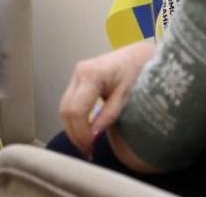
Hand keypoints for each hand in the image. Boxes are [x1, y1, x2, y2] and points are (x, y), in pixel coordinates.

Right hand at [58, 41, 155, 158]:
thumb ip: (108, 116)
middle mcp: (79, 73)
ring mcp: (76, 75)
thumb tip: (92, 137)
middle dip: (75, 134)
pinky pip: (70, 104)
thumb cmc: (139, 70)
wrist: (140, 55)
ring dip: (73, 129)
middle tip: (88, 151)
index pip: (75, 110)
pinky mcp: (79, 80)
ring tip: (87, 145)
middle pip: (66, 111)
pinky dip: (75, 120)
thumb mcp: (126, 96)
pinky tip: (86, 132)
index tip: (91, 147)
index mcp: (91, 74)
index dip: (81, 133)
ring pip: (65, 109)